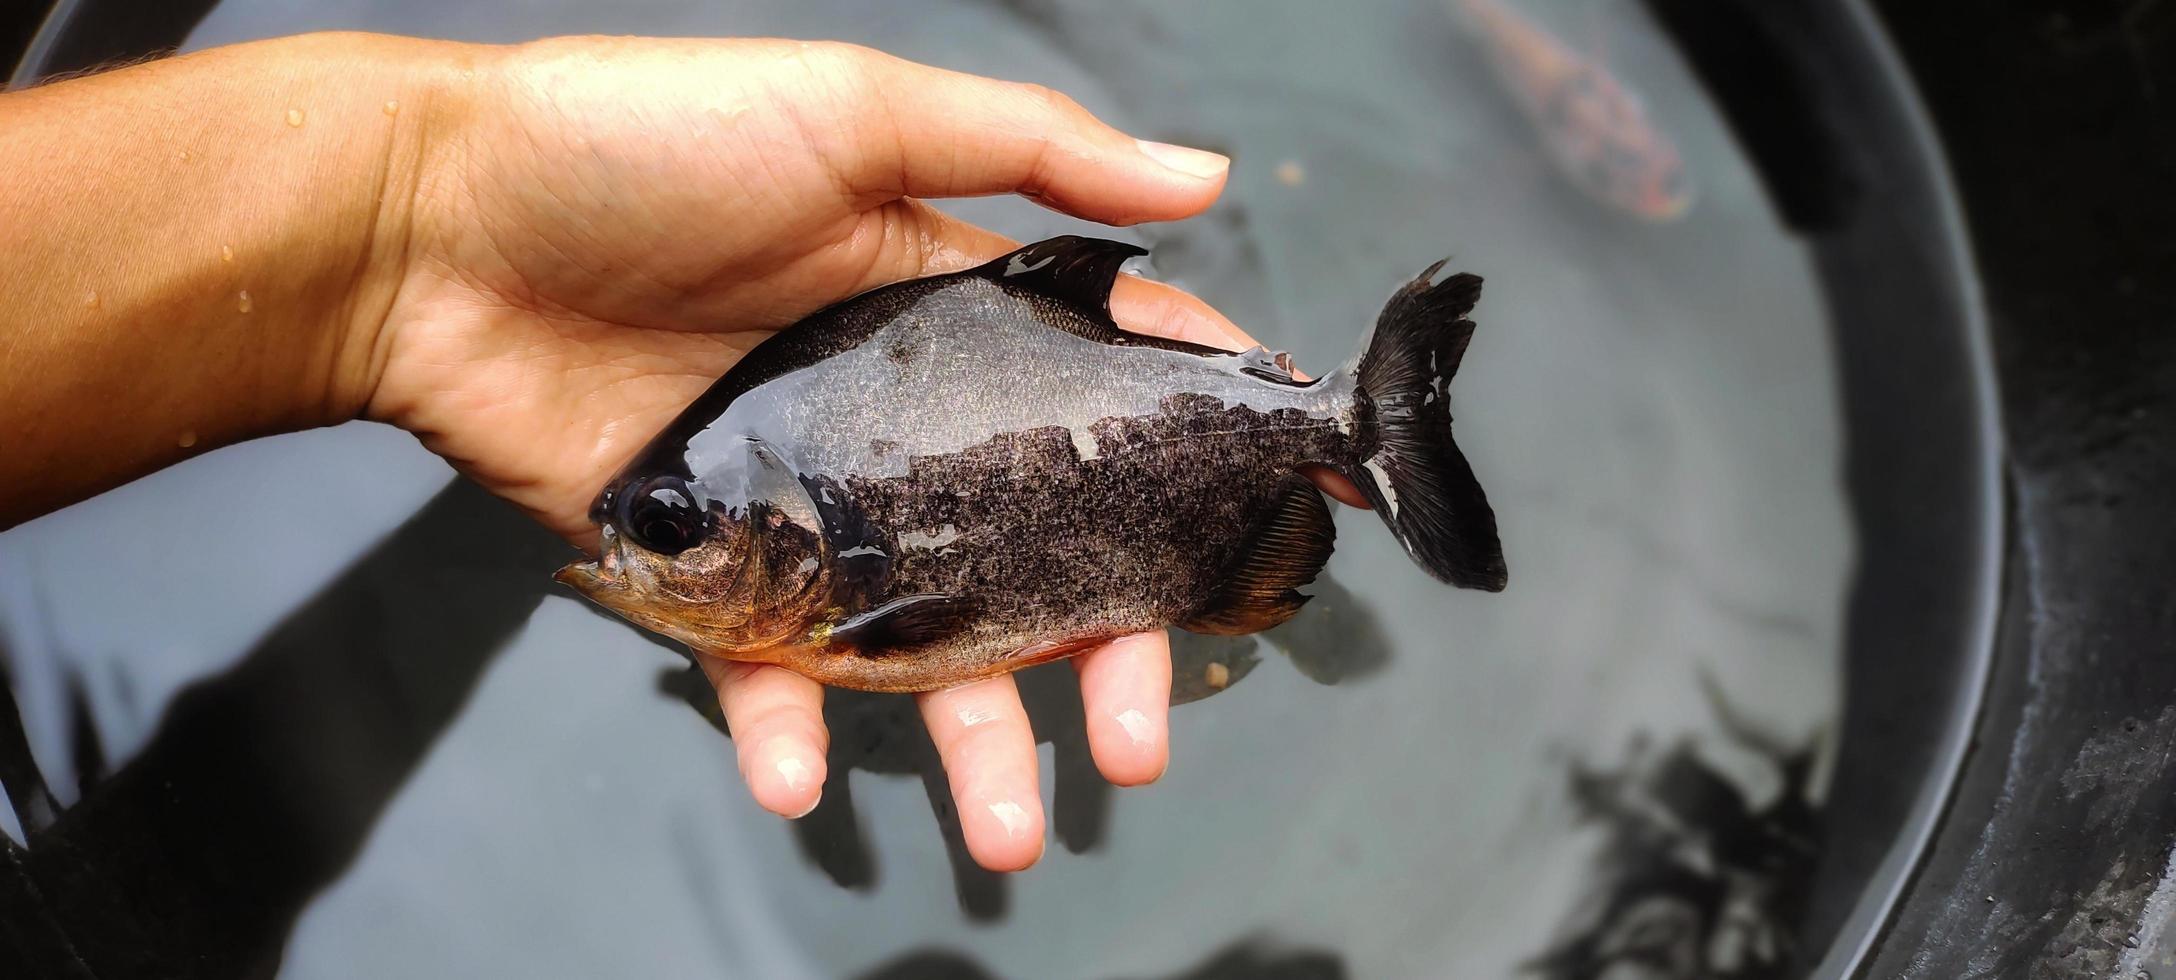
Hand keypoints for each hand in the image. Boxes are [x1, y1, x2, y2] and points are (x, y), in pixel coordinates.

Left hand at [354, 37, 1251, 869]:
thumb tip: (1203, 176)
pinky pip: (762, 670)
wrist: (426, 227)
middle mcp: (899, 423)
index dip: (1201, 459)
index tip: (1280, 533)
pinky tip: (803, 781)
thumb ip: (1028, 147)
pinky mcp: (704, 567)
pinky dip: (787, 733)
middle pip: (1039, 556)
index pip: (1111, 395)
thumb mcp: (850, 110)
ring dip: (972, 740)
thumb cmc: (637, 144)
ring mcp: (807, 506)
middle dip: (1103, 653)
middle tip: (1140, 738)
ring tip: (1015, 828)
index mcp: (950, 313)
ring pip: (920, 641)